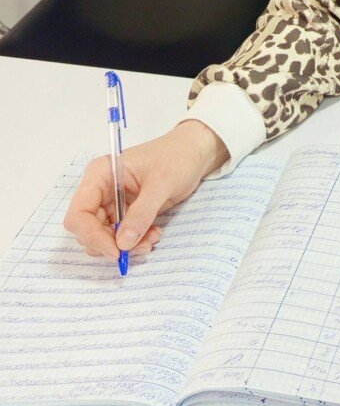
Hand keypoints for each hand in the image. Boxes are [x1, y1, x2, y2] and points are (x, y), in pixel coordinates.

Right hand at [63, 121, 228, 261]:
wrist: (194, 153)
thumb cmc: (176, 157)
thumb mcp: (161, 183)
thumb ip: (142, 213)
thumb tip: (122, 244)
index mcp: (100, 175)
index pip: (79, 214)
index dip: (92, 236)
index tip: (116, 251)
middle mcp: (100, 191)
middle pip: (88, 231)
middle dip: (111, 244)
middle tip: (141, 246)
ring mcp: (112, 204)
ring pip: (104, 238)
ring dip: (125, 246)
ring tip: (152, 238)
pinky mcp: (125, 214)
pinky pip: (120, 237)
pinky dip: (134, 242)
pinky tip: (154, 234)